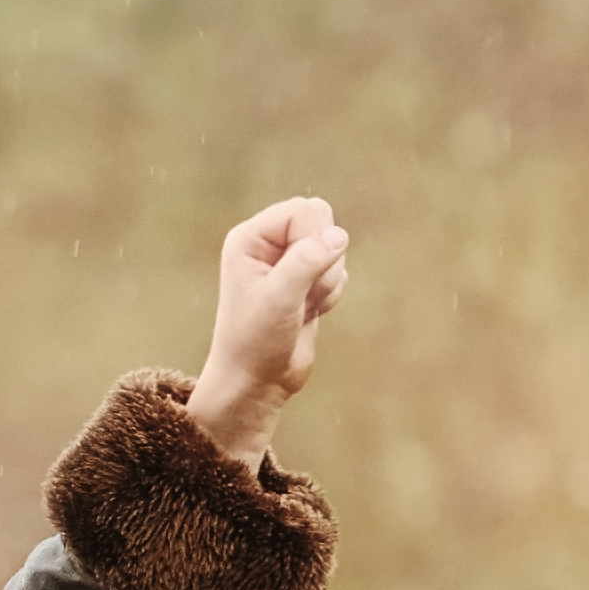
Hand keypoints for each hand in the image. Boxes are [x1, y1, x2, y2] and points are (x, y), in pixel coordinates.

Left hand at [186, 196, 349, 461]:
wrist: (257, 379)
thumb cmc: (255, 338)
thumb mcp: (279, 297)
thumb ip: (306, 261)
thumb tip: (338, 235)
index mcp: (250, 238)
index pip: (303, 210)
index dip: (313, 237)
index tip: (302, 272)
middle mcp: (268, 245)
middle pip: (322, 222)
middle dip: (324, 259)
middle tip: (302, 291)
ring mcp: (288, 263)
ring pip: (334, 249)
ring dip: (326, 281)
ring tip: (301, 306)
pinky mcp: (306, 281)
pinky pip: (338, 271)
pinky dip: (331, 294)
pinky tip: (308, 313)